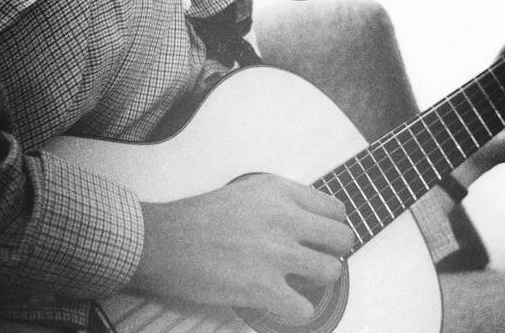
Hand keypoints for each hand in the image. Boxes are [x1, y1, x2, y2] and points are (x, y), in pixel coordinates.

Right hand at [131, 173, 353, 323]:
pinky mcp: (262, 287)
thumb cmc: (196, 219)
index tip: (321, 238)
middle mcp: (284, 218)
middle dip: (331, 253)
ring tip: (296, 283)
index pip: (335, 209)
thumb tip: (307, 225)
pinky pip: (305, 309)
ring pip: (331, 272)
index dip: (331, 227)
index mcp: (280, 192)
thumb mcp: (246, 192)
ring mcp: (275, 253)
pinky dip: (296, 312)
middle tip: (314, 262)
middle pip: (342, 238)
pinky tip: (280, 304)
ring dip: (317, 282)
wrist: (162, 241)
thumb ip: (280, 203)